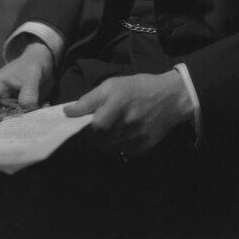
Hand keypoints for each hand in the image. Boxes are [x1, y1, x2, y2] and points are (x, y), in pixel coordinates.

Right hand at [0, 42, 54, 120]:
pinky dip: (28, 118)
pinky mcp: (20, 106)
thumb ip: (29, 90)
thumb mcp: (32, 74)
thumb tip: (27, 107)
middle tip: (23, 125)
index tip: (8, 124)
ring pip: (10, 118)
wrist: (44, 60)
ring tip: (33, 120)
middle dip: (9, 122)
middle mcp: (0, 96)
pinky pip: (21, 117)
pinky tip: (38, 116)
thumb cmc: (34, 62)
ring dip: (21, 121)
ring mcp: (10, 102)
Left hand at [63, 71, 193, 156]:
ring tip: (108, 132)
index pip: (90, 128)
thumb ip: (89, 99)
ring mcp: (134, 140)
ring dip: (104, 143)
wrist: (170, 98)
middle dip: (93, 136)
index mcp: (114, 107)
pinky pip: (121, 154)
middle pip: (97, 141)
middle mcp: (124, 126)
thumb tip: (68, 112)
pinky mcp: (142, 149)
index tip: (82, 125)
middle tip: (97, 128)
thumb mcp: (112, 85)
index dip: (83, 128)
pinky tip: (121, 137)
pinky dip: (117, 148)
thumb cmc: (138, 87)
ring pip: (108, 149)